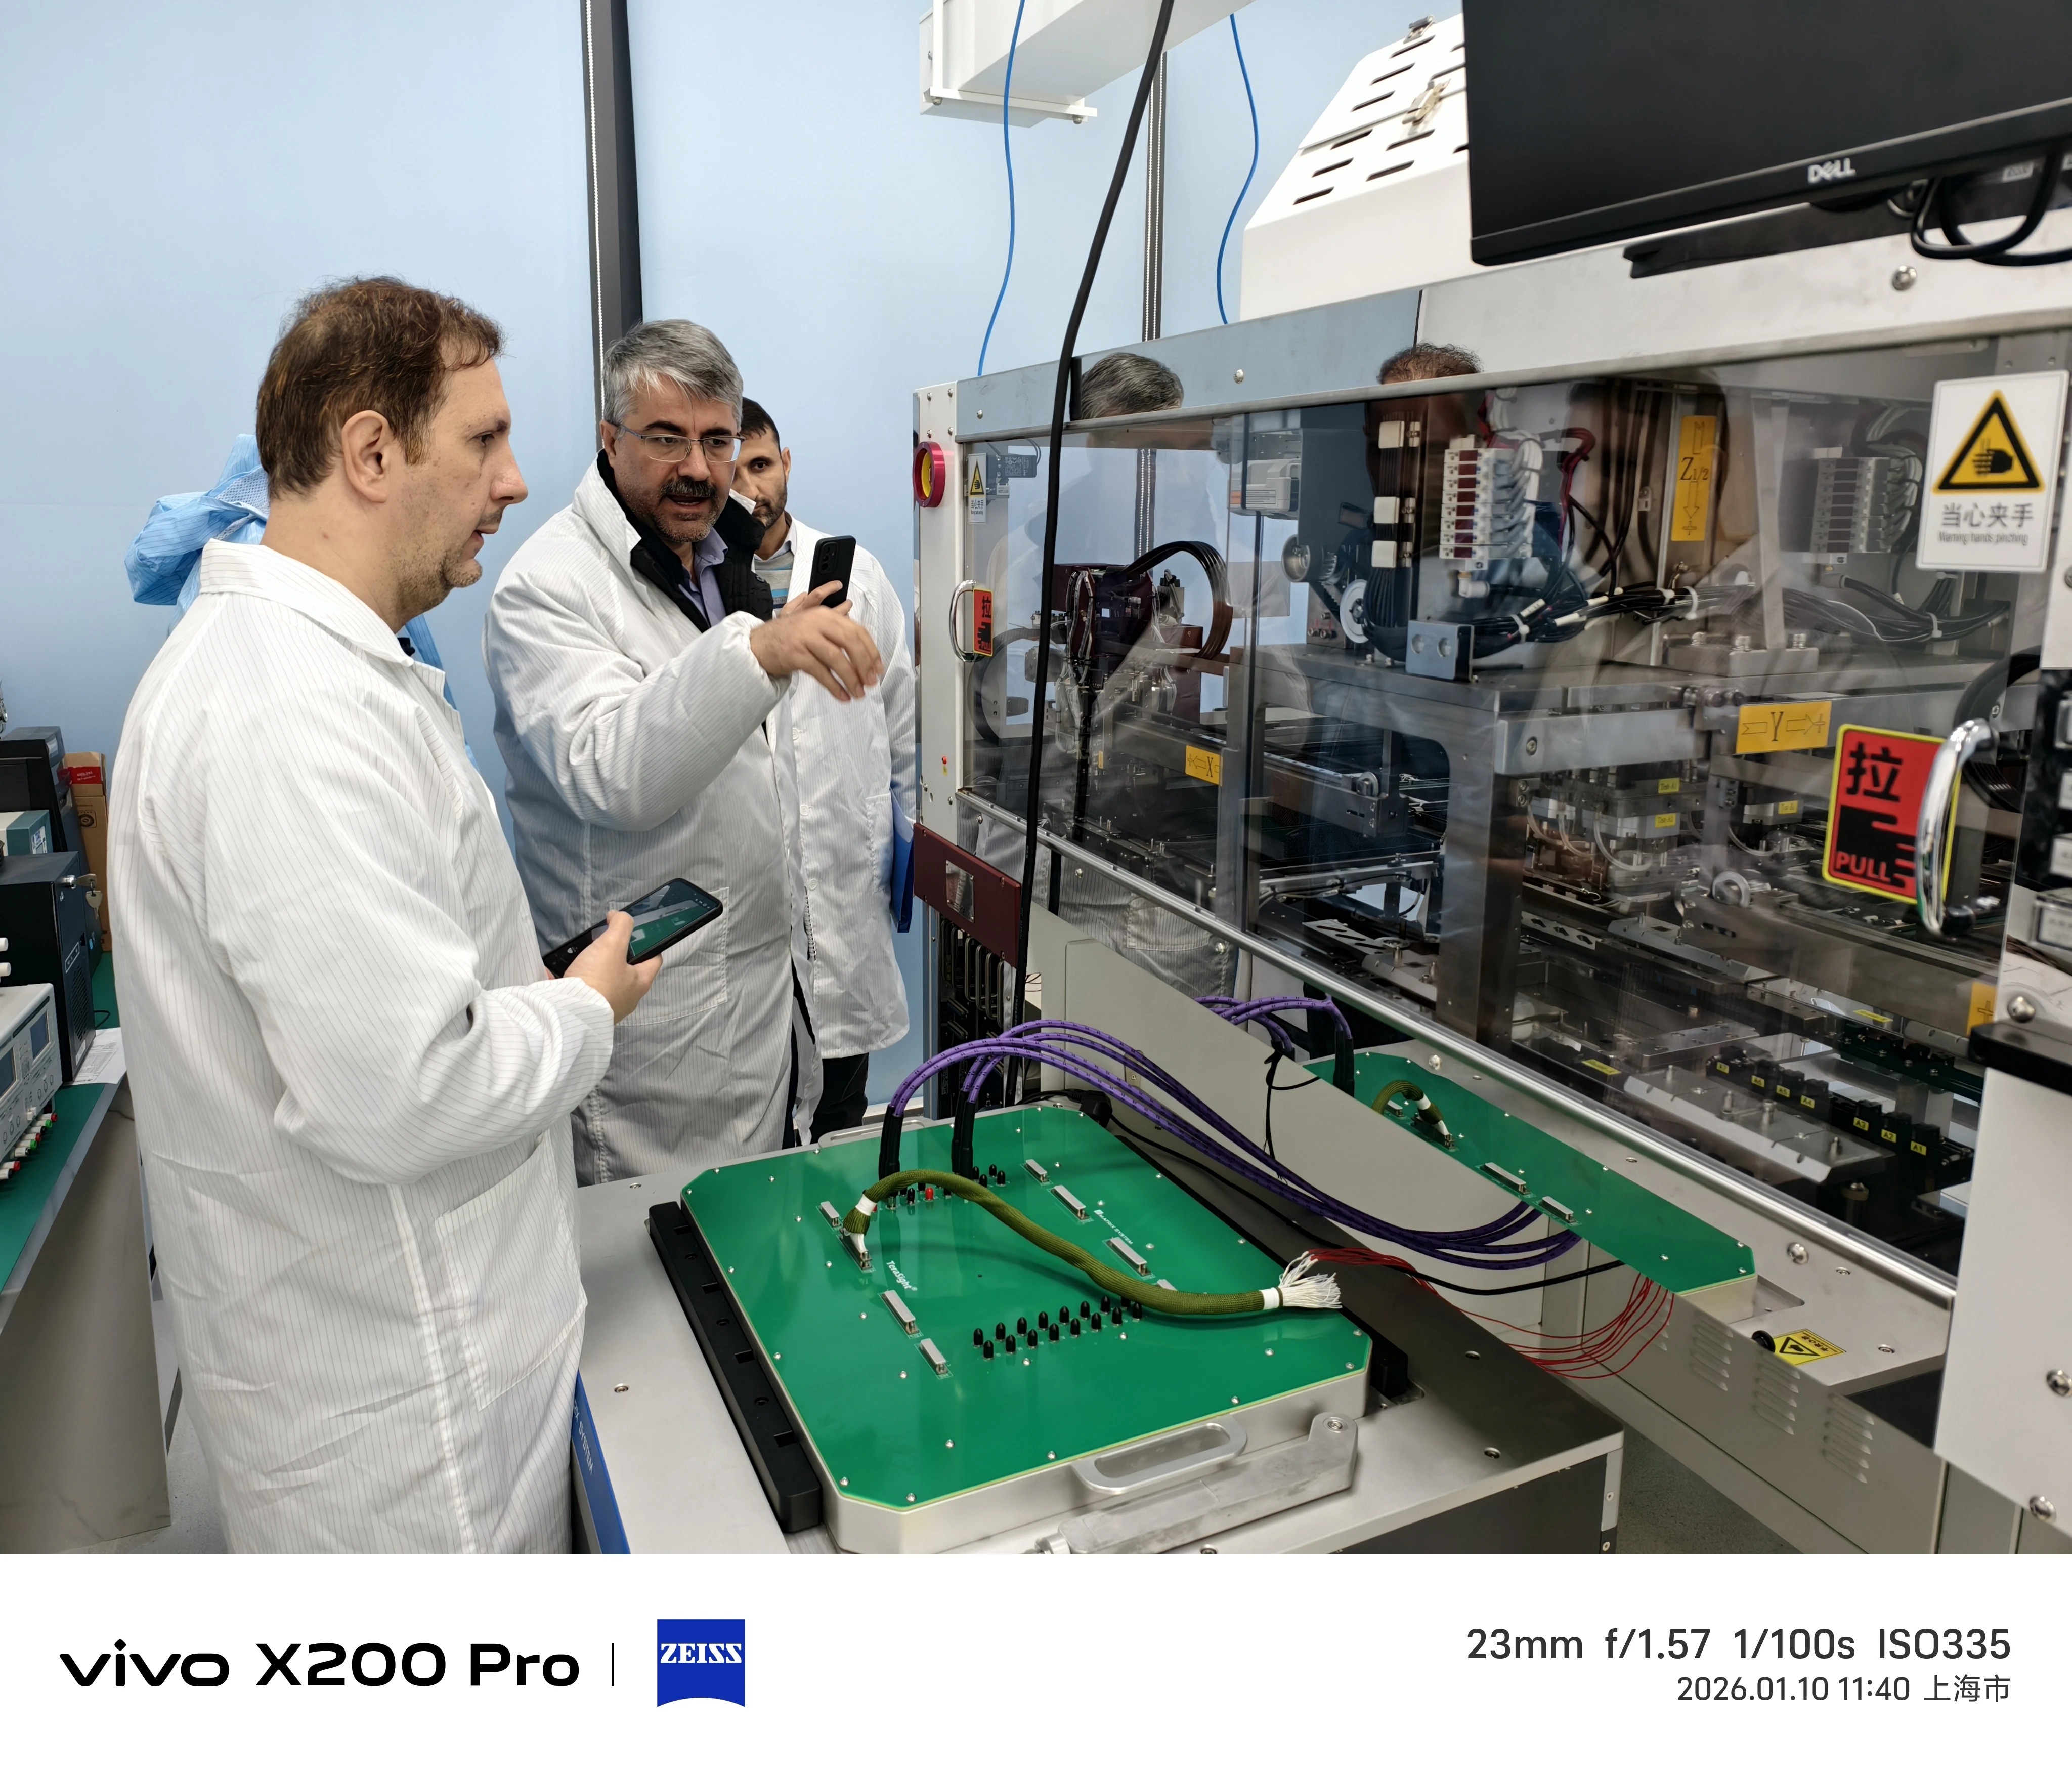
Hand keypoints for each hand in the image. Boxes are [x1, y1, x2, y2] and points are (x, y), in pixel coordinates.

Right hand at [565, 911, 661, 1022]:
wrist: (569, 1012)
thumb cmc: (597, 979)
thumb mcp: (612, 944)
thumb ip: (621, 925)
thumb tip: (619, 917)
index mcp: (641, 982)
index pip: (654, 958)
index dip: (647, 942)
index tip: (634, 933)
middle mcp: (628, 997)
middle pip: (628, 969)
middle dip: (617, 954)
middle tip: (604, 942)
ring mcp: (609, 1005)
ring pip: (607, 980)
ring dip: (597, 967)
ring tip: (585, 955)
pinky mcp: (590, 1010)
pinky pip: (586, 990)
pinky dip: (579, 979)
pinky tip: (568, 971)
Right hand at [749, 580, 882, 701]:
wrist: (758, 645)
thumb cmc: (790, 638)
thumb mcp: (814, 626)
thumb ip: (837, 630)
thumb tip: (863, 647)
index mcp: (825, 614)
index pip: (856, 630)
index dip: (871, 651)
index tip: (878, 667)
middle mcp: (816, 622)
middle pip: (850, 641)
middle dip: (864, 664)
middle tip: (871, 681)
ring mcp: (805, 637)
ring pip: (836, 658)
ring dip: (851, 678)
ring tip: (858, 693)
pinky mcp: (795, 654)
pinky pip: (820, 672)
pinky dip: (834, 686)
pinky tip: (842, 696)